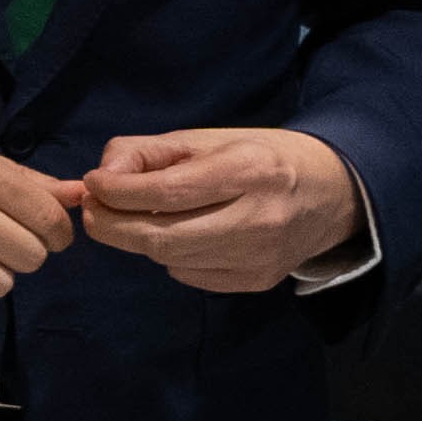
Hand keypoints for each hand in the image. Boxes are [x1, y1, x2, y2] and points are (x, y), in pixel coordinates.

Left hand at [80, 129, 366, 294]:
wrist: (331, 194)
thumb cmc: (256, 157)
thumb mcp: (203, 139)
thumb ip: (145, 152)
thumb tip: (100, 179)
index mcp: (249, 171)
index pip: (167, 192)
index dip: (117, 192)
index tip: (90, 184)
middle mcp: (259, 218)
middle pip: (163, 237)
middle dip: (112, 225)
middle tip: (91, 210)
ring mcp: (261, 257)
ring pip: (171, 259)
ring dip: (139, 239)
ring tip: (133, 217)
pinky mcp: (258, 281)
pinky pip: (190, 275)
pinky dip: (170, 256)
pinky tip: (179, 234)